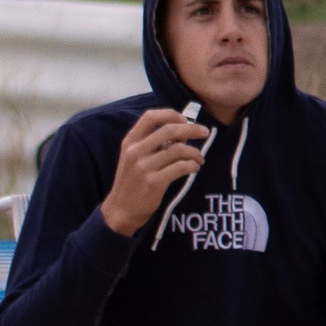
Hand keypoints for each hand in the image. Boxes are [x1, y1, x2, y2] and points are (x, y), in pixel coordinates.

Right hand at [103, 107, 213, 236]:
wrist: (120, 210)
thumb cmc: (132, 181)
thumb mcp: (133, 157)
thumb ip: (151, 143)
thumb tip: (182, 131)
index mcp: (130, 141)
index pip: (150, 116)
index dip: (171, 114)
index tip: (185, 120)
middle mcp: (135, 151)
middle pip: (169, 130)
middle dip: (192, 129)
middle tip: (205, 132)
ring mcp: (143, 167)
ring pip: (178, 149)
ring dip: (194, 152)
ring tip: (199, 158)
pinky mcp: (153, 183)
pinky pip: (180, 168)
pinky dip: (192, 166)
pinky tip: (194, 168)